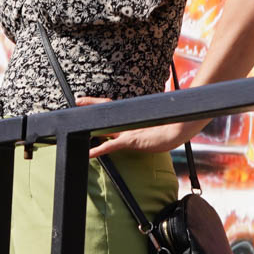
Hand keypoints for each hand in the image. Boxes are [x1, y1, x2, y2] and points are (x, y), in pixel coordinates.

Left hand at [74, 97, 205, 158]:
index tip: (83, 100)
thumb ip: (142, 123)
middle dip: (90, 107)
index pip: (110, 106)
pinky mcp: (130, 140)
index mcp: (131, 116)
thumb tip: (139, 123)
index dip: (96, 102)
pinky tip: (89, 154)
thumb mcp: (152, 124)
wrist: (179, 130)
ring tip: (75, 125)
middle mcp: (127, 121)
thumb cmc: (168, 128)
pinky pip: (111, 146)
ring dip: (90, 127)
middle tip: (77, 100)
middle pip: (104, 112)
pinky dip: (98, 150)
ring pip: (104, 127)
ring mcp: (128, 130)